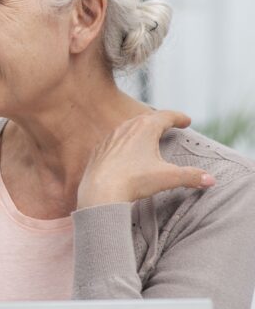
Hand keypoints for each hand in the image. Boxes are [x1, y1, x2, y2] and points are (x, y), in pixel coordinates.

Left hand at [77, 110, 214, 208]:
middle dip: (159, 120)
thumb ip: (191, 176)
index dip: (178, 118)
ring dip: (139, 128)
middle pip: (145, 118)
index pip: (166, 116)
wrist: (100, 192)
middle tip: (169, 124)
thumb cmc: (134, 181)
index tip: (187, 121)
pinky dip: (122, 141)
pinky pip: (113, 141)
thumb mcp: (168, 178)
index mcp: (145, 128)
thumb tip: (210, 180)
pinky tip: (123, 149)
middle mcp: (125, 128)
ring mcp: (109, 138)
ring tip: (147, 134)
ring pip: (127, 127)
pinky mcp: (98, 151)